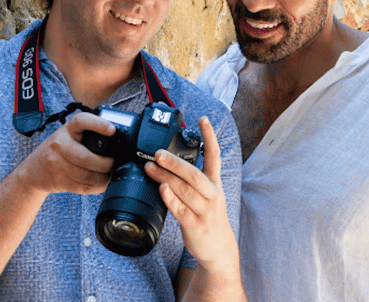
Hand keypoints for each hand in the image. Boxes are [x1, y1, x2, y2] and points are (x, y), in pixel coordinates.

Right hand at [15, 112, 115, 195]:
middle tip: (114, 164)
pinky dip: (95, 187)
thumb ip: (88, 136)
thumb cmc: (59, 150)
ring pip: (85, 174)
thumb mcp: (70, 136)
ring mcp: (55, 162)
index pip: (82, 121)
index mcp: (68, 129)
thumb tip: (119, 144)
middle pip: (86, 157)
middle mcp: (59, 143)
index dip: (98, 124)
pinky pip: (81, 186)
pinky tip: (101, 184)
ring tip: (109, 177)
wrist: (33, 169)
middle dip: (106, 164)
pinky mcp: (57, 179)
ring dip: (102, 179)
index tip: (112, 130)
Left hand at [144, 116, 238, 268]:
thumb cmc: (207, 217)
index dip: (209, 136)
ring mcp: (204, 210)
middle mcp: (211, 194)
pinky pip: (181, 209)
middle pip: (194, 174)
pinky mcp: (194, 225)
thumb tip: (168, 161)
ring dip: (166, 177)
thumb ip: (191, 179)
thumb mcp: (206, 194)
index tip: (202, 119)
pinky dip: (170, 198)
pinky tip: (161, 190)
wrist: (218, 248)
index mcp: (214, 183)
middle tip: (158, 153)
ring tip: (150, 168)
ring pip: (185, 190)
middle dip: (176, 162)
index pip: (214, 155)